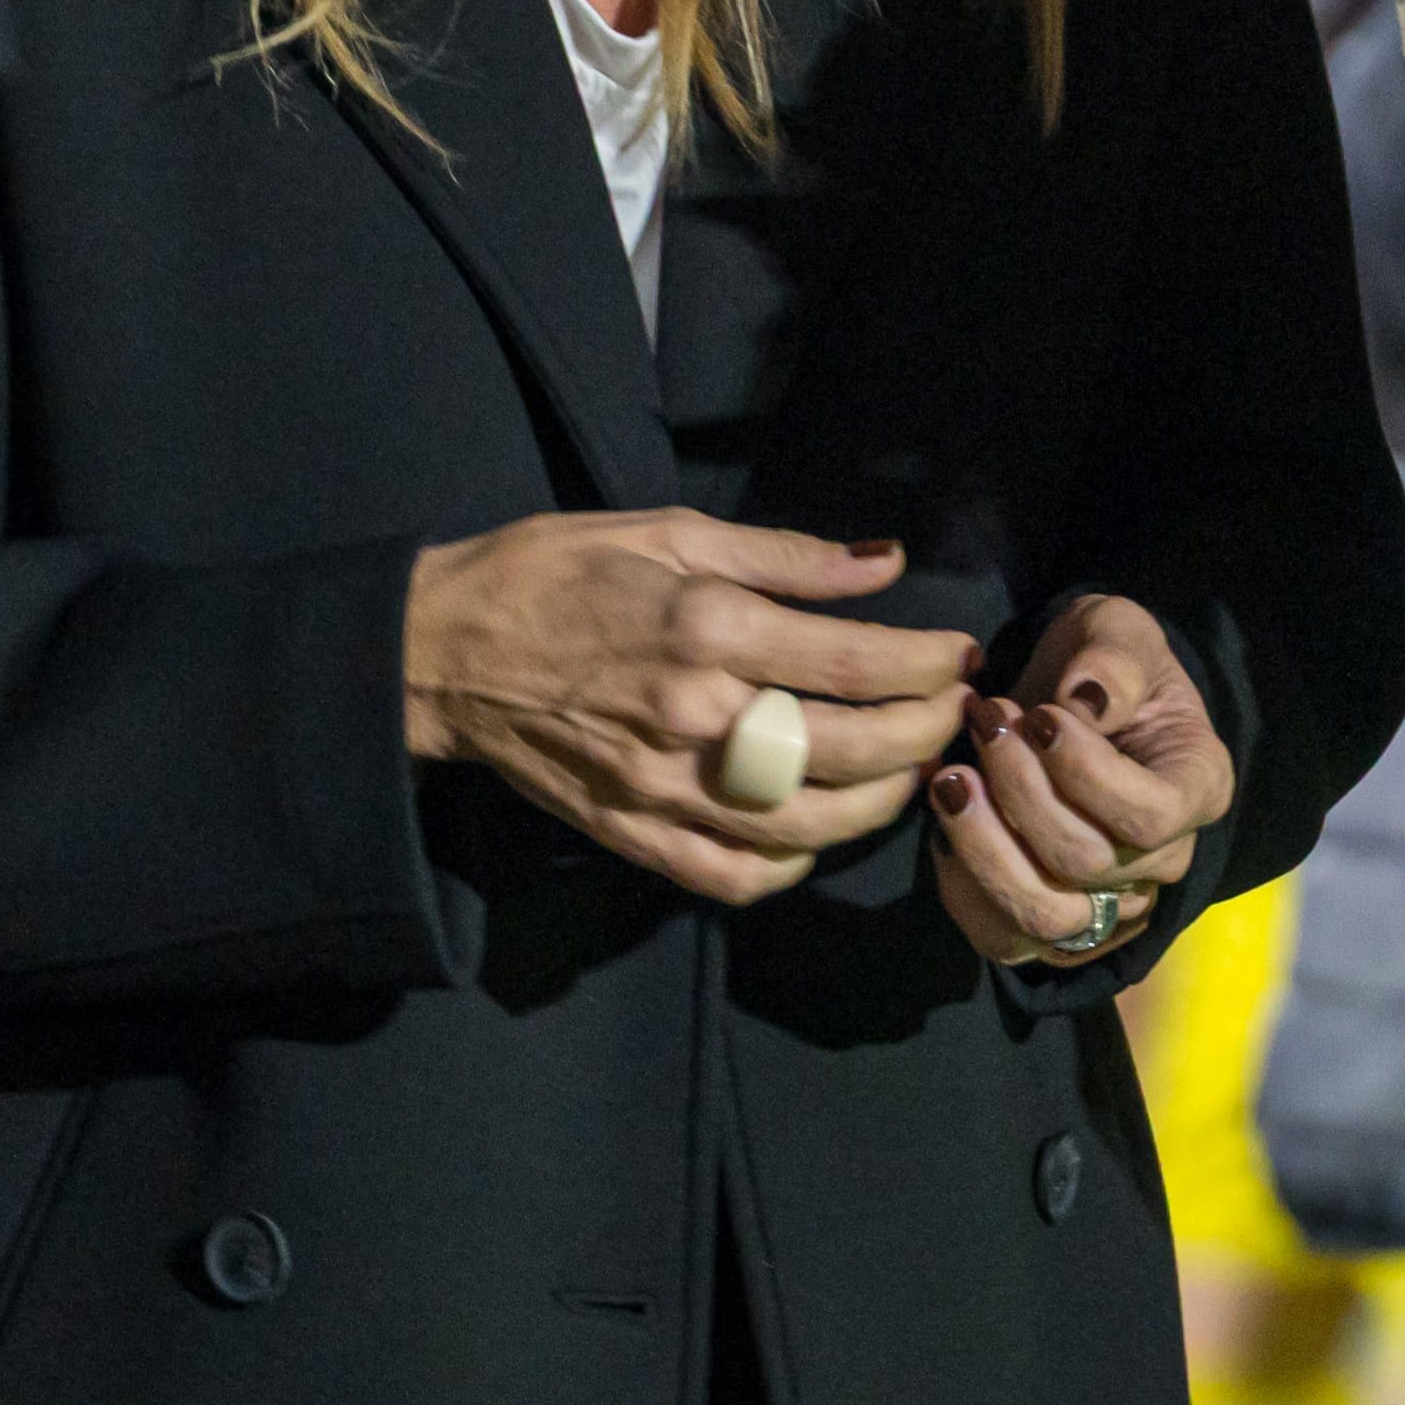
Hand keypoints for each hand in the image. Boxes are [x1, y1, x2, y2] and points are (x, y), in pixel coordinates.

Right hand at [404, 514, 980, 904]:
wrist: (443, 646)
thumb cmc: (558, 570)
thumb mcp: (672, 530)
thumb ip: (788, 555)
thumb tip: (885, 562)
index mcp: (708, 626)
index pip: (856, 661)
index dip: (927, 664)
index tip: (961, 657)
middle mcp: (693, 713)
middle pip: (847, 749)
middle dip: (922, 734)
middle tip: (952, 715)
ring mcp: (660, 784)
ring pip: (802, 826)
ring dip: (876, 808)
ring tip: (908, 776)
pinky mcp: (629, 831)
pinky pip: (729, 874)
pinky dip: (788, 868)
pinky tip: (815, 837)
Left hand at [930, 593, 1236, 970]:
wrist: (1067, 702)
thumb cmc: (1101, 663)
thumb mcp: (1117, 630)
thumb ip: (1113, 657)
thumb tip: (1086, 699)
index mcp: (1198, 787)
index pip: (1150, 816)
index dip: (1085, 774)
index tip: (1037, 716)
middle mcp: (1164, 859)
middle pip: (1086, 863)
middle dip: (1019, 791)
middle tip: (985, 723)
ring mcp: (1110, 901)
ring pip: (1046, 914)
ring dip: (984, 847)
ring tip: (951, 779)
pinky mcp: (1053, 924)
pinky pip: (1003, 937)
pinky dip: (963, 885)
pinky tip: (946, 823)